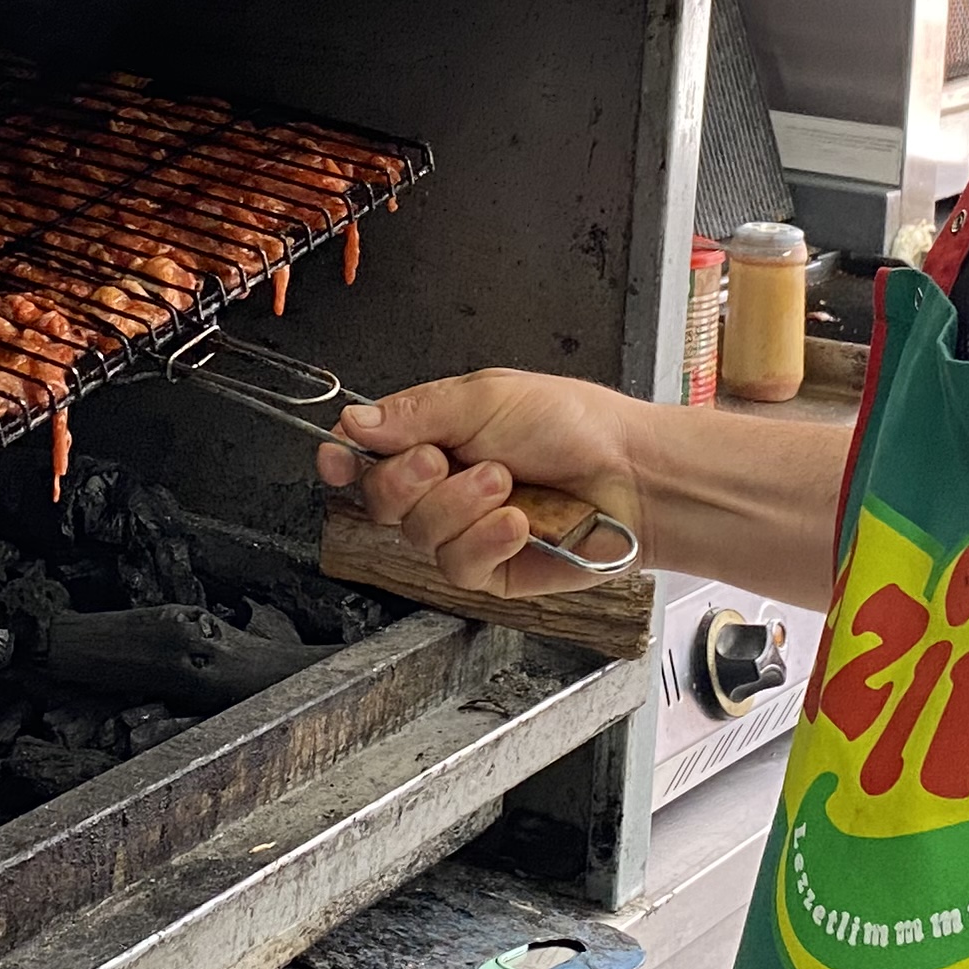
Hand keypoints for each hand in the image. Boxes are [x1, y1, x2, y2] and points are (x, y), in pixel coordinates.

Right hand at [314, 371, 644, 595]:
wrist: (631, 474)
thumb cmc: (574, 425)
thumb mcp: (488, 397)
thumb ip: (416, 412)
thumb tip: (353, 421)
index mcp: (434, 436)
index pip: (365, 452)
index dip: (343, 458)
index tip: (337, 458)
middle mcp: (442, 486)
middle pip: (379, 498)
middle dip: (408, 479)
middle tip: (447, 460)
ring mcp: (463, 530)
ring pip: (418, 534)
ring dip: (462, 506)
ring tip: (508, 484)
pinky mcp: (488, 570)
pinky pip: (457, 566)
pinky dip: (487, 540)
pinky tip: (519, 522)